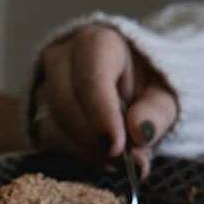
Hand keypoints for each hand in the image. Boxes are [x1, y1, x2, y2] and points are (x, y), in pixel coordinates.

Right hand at [32, 25, 178, 175]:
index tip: (117, 147)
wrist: (130, 78)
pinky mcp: (38, 111)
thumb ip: (156, 111)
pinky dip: (75, 155)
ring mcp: (44, 84)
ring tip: (119, 161)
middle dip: (94, 139)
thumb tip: (140, 133)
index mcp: (95, 42)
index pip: (90, 77)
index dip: (101, 114)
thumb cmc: (149, 80)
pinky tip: (101, 157)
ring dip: (86, 151)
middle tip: (126, 161)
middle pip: (65, 103)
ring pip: (52, 124)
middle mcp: (61, 58)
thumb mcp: (165, 93)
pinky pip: (47, 139)